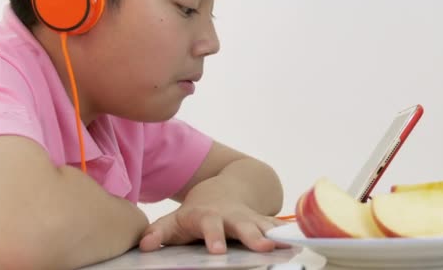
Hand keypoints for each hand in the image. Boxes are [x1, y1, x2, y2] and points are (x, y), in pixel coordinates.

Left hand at [138, 202, 289, 253]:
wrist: (223, 190)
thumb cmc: (196, 212)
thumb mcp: (176, 220)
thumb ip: (159, 232)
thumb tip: (143, 246)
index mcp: (207, 216)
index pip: (210, 226)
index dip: (215, 237)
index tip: (218, 251)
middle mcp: (231, 216)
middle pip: (243, 226)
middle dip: (253, 236)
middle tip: (263, 248)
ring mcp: (250, 218)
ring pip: (264, 226)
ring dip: (276, 235)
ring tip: (287, 245)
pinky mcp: (263, 221)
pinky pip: (278, 227)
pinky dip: (289, 233)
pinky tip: (299, 242)